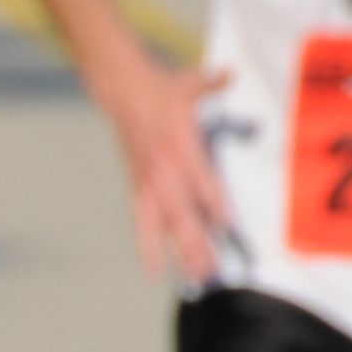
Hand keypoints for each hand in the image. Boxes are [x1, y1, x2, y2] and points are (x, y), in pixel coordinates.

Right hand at [91, 49, 235, 283]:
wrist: (120, 91)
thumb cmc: (160, 88)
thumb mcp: (188, 83)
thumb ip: (212, 83)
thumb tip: (231, 73)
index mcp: (178, 145)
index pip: (198, 179)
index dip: (212, 202)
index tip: (227, 225)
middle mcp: (162, 169)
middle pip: (182, 212)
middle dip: (197, 241)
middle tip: (213, 267)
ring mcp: (149, 182)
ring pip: (165, 225)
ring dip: (180, 252)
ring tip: (195, 277)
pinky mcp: (138, 187)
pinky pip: (143, 223)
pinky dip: (148, 248)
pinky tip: (155, 272)